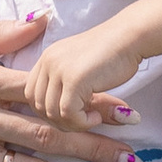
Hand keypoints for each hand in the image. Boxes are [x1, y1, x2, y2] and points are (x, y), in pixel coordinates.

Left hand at [24, 22, 142, 125]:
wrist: (130, 38)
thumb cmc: (112, 55)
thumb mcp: (79, 66)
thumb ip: (65, 84)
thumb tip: (59, 116)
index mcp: (46, 58)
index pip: (31, 94)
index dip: (47, 111)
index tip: (71, 114)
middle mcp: (48, 62)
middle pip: (37, 105)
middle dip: (58, 121)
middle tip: (82, 120)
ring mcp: (59, 69)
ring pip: (51, 113)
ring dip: (73, 123)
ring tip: (92, 117)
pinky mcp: (74, 79)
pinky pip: (68, 113)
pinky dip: (82, 122)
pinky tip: (97, 116)